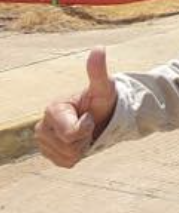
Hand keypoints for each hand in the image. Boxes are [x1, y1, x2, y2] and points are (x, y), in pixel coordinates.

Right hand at [34, 47, 117, 167]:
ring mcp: (43, 141)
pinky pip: (65, 163)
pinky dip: (77, 156)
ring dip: (81, 148)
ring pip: (67, 158)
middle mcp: (41, 125)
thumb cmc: (102, 100)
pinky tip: (78, 142)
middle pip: (68, 148)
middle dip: (84, 139)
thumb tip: (99, 48)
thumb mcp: (104, 87)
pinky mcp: (48, 153)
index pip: (71, 134)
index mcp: (52, 109)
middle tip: (88, 125)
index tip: (89, 116)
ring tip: (84, 133)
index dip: (86, 128)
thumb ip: (98, 70)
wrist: (100, 115)